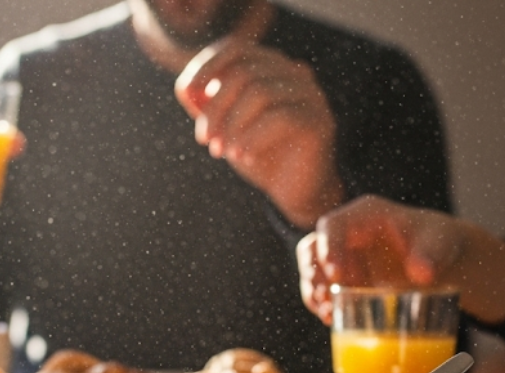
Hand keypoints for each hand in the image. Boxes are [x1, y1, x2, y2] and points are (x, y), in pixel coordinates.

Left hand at [175, 39, 344, 228]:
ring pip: (260, 92)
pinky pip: (280, 118)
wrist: (295, 190)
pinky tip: (243, 157)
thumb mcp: (225, 127)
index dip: (208, 66)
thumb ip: (205, 106)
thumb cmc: (258, 153)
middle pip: (244, 72)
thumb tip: (186, 88)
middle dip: (216, 107)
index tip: (187, 93)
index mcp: (272, 67)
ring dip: (232, 124)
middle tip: (205, 139)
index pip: (236, 49)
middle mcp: (294, 73)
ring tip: (221, 152)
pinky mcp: (319, 120)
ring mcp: (310, 94)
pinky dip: (253, 138)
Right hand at [297, 195, 504, 326]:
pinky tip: (330, 319)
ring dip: (314, 293)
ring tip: (327, 313)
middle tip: (325, 298)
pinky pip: (323, 290)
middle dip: (313, 274)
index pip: (333, 225)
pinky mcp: (344, 278)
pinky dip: (323, 305)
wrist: (439, 259)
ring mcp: (342, 256)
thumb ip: (430, 255)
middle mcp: (346, 234)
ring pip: (313, 271)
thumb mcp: (439, 243)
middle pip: (313, 248)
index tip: (338, 275)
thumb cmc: (437, 242)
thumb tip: (421, 273)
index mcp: (364, 215)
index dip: (328, 248)